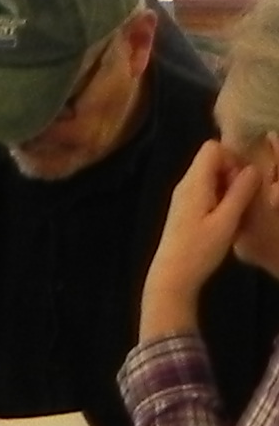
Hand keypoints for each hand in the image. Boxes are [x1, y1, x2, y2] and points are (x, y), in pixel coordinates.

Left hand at [145, 139, 270, 343]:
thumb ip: (241, 191)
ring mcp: (183, 198)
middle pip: (213, 160)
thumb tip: (253, 168)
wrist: (171, 277)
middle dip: (233, 172)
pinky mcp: (185, 211)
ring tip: (236, 211)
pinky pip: (207, 192)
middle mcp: (185, 185)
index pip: (212, 147)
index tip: (243, 180)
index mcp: (193, 183)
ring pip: (211, 177)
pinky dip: (220, 199)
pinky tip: (227, 220)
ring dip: (229, 187)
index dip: (233, 157)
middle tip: (242, 198)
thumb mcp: (227, 220)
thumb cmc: (199, 250)